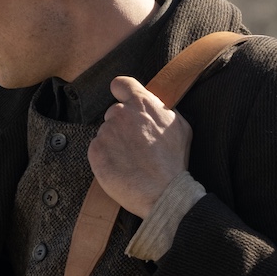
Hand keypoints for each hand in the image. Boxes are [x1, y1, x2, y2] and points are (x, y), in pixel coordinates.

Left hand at [86, 76, 191, 218]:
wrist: (162, 191)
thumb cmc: (174, 161)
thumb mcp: (181, 126)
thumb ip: (163, 109)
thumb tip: (154, 104)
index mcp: (142, 103)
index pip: (121, 84)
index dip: (122, 92)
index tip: (124, 101)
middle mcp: (121, 113)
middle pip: (114, 112)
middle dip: (123, 125)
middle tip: (136, 144)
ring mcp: (106, 132)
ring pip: (106, 133)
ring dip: (115, 143)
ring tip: (131, 161)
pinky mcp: (95, 151)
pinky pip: (98, 150)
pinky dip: (106, 158)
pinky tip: (121, 168)